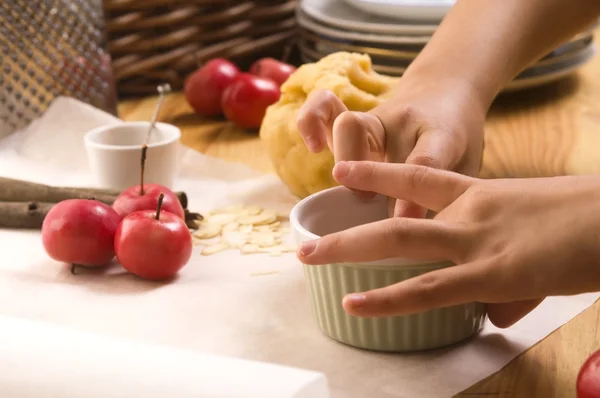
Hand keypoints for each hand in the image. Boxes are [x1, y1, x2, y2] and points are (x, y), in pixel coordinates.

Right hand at [295, 77, 485, 216]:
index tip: (403, 223)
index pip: (426, 161)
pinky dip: (311, 121)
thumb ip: (449, 199)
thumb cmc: (457, 141)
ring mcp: (376, 118)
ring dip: (344, 157)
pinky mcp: (354, 119)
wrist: (447, 90)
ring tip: (343, 180)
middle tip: (369, 201)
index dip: (411, 197)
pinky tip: (313, 146)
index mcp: (442, 134)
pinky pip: (324, 107)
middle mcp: (405, 123)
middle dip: (368, 174)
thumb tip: (420, 246)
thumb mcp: (467, 167)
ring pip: (350, 125)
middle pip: (382, 140)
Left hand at [297, 161, 599, 327]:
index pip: (418, 177)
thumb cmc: (587, 223)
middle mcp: (469, 212)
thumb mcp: (537, 243)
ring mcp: (476, 240)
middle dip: (348, 228)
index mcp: (481, 194)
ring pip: (398, 240)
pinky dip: (389, 297)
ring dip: (348, 250)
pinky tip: (356, 303)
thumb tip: (494, 317)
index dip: (379, 172)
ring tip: (307, 259)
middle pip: (395, 209)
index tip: (344, 170)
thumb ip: (508, 283)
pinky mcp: (491, 273)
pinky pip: (429, 287)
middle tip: (305, 238)